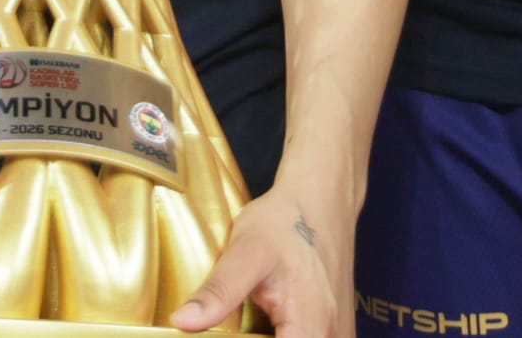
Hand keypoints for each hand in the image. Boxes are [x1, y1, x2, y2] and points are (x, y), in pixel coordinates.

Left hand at [172, 181, 348, 337]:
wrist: (321, 198)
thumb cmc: (286, 221)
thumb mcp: (247, 251)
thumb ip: (218, 291)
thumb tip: (182, 320)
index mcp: (310, 328)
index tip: (233, 331)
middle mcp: (332, 337)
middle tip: (238, 324)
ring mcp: (339, 335)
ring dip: (268, 337)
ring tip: (252, 322)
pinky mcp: (336, 331)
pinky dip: (285, 336)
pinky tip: (266, 326)